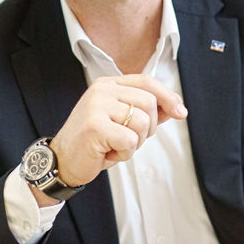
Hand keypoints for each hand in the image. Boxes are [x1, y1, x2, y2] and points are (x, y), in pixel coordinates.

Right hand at [41, 74, 186, 201]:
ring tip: (116, 146)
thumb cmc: (94, 143)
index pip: (146, 81)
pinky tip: (108, 153)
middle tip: (129, 140)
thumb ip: (145, 112)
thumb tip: (176, 108)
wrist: (63, 161)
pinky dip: (125, 153)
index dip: (168, 96)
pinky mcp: (95, 126)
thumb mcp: (122, 123)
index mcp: (108, 85)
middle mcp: (102, 91)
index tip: (180, 112)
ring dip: (135, 143)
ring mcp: (97, 106)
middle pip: (149, 102)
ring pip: (142, 122)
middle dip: (148, 128)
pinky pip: (130, 140)